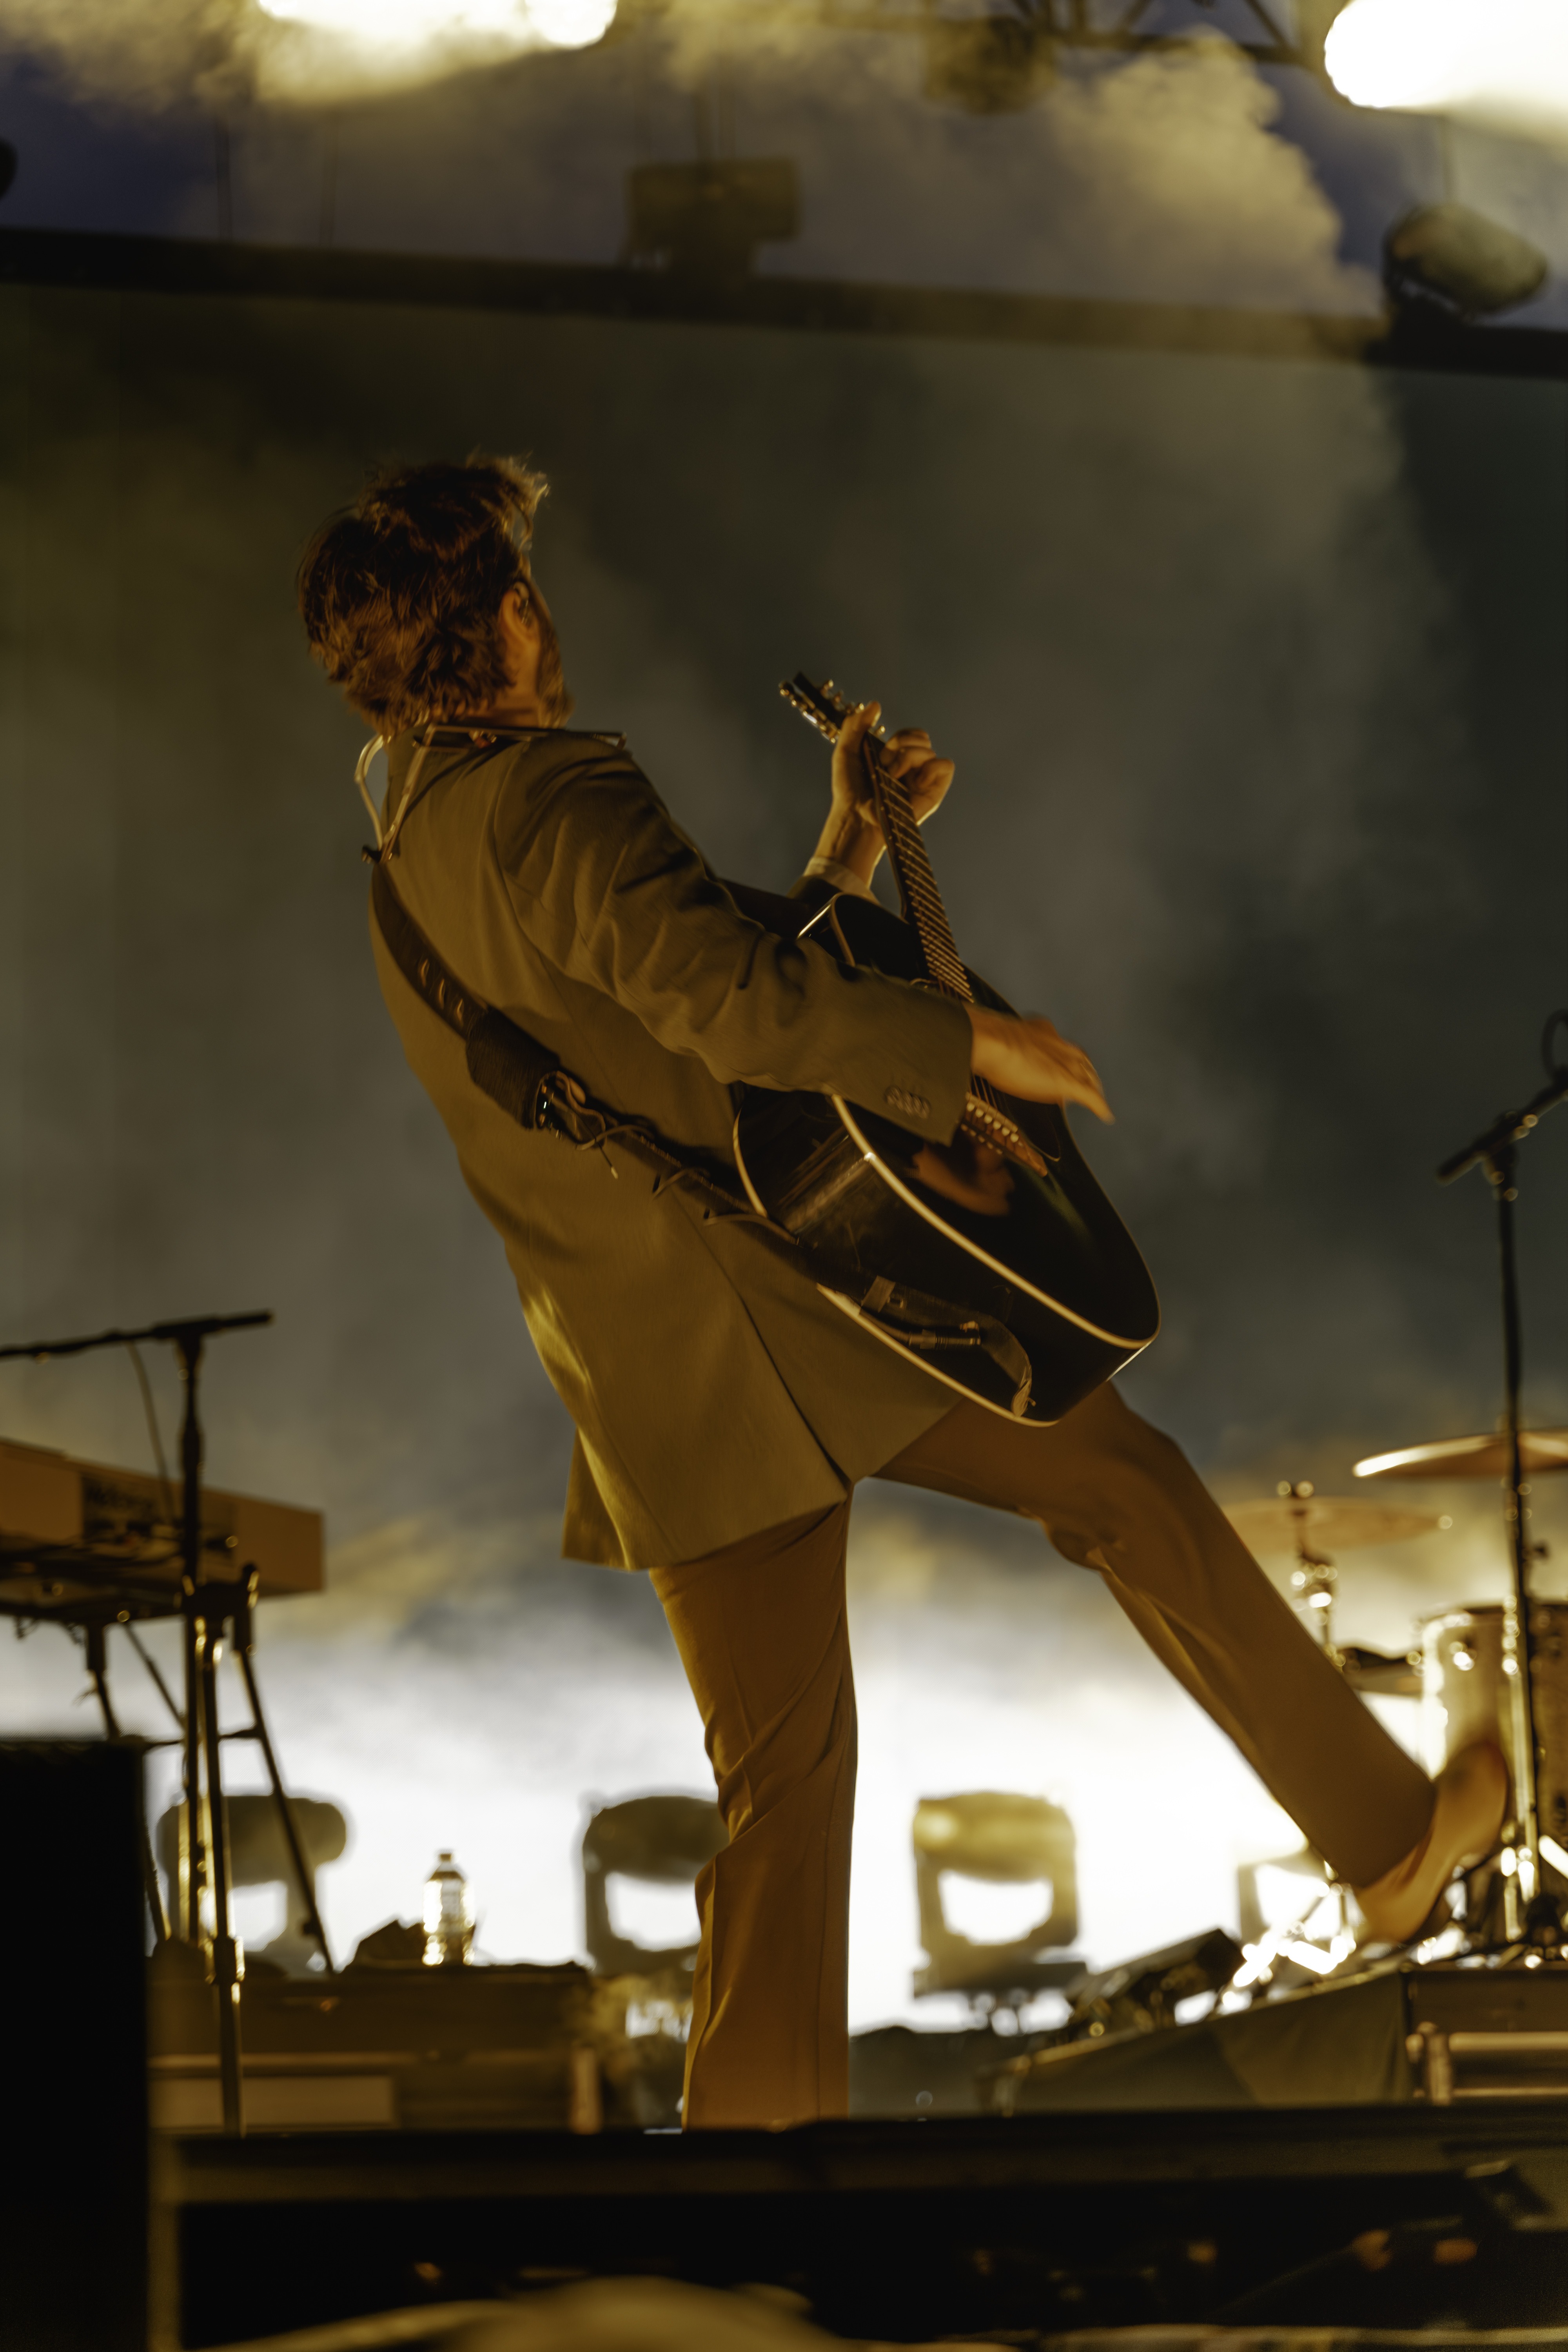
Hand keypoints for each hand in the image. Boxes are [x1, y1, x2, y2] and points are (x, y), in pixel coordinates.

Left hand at [831, 700, 954, 837]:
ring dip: (907, 758)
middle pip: (922, 737)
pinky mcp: (933, 793)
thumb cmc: (848, 791)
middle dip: (900, 744)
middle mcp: (913, 769)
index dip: (899, 737)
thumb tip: (875, 704)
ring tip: (893, 778)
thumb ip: (855, 725)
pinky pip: (946, 765)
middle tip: (884, 767)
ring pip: (929, 749)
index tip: (880, 755)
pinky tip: (914, 780)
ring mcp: (924, 781)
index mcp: (898, 759)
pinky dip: (931, 767)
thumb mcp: (845, 752)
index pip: (912, 734)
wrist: (854, 817)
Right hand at [967, 1005, 1112, 1122]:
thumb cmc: (984, 1042)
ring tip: (1097, 1100)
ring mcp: (1065, 1062)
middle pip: (1081, 1060)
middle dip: (1085, 1073)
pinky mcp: (1068, 1081)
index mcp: (1042, 1030)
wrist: (990, 1042)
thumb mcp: (996, 1042)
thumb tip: (988, 1056)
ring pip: (1088, 1076)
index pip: (1062, 1046)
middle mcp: (1059, 1043)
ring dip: (1092, 1088)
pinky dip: (1099, 1106)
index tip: (1064, 1066)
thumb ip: (1001, 1048)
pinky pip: (1090, 1096)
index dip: (1066, 1059)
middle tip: (1086, 1086)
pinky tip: (1105, 1115)